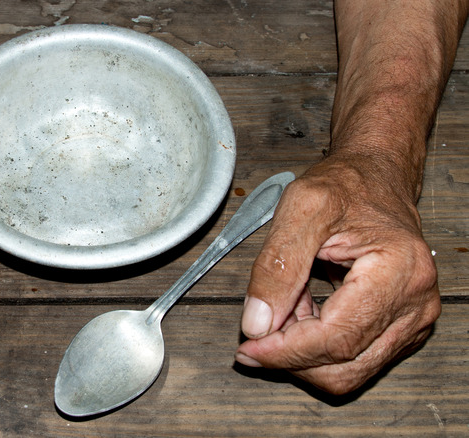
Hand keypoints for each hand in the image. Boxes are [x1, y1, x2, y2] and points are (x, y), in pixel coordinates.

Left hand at [235, 156, 439, 394]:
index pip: (337, 339)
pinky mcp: (401, 326)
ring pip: (349, 370)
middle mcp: (415, 302)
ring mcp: (412, 318)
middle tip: (255, 332)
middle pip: (345, 365)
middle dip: (291, 357)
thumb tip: (257, 322)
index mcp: (398, 271)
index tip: (247, 347)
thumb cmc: (345, 185)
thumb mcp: (301, 208)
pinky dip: (317, 345)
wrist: (375, 178)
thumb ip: (276, 266)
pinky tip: (300, 311)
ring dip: (304, 352)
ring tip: (283, 308)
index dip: (285, 351)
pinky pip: (354, 357)